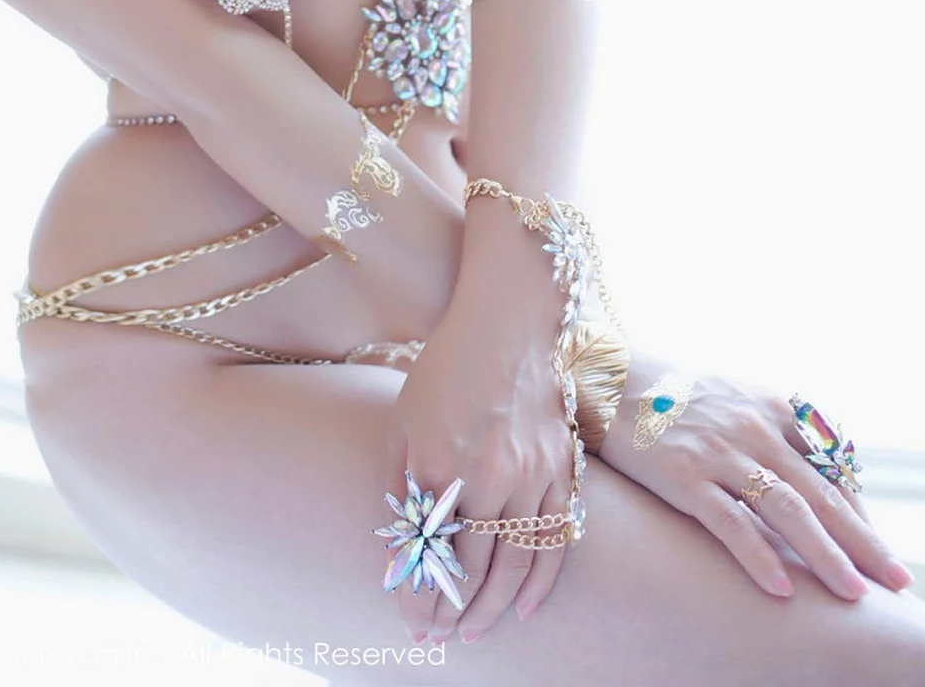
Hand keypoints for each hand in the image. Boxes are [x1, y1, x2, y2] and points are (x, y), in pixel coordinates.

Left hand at [376, 293, 575, 647]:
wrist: (506, 324)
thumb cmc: (445, 371)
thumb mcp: (403, 425)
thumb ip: (401, 490)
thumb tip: (400, 557)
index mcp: (442, 466)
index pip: (433, 558)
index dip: (423, 599)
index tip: (413, 623)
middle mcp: (489, 477)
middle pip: (475, 570)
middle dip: (454, 612)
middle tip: (440, 637)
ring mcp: (532, 474)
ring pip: (516, 565)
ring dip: (493, 608)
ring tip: (473, 632)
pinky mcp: (562, 469)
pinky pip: (555, 539)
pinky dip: (540, 580)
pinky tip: (522, 607)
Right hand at [598, 349, 914, 599]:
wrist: (609, 375)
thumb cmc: (676, 393)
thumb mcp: (737, 397)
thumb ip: (775, 428)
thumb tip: (817, 472)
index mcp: (771, 407)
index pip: (832, 465)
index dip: (859, 510)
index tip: (876, 548)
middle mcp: (753, 427)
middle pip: (820, 492)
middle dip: (862, 541)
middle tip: (895, 580)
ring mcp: (718, 451)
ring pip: (785, 508)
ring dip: (825, 553)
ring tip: (853, 591)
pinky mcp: (681, 474)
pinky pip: (729, 521)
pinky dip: (758, 555)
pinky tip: (782, 588)